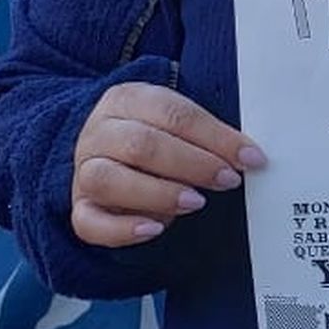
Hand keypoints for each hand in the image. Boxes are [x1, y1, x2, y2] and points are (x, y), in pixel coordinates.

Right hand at [71, 82, 265, 246]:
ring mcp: (83, 169)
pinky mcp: (79, 206)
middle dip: (192, 164)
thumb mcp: (176, 121)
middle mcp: (99, 131)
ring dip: (158, 193)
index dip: (215, 137)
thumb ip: (207, 134)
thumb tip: (249, 156)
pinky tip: (154, 229)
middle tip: (227, 179)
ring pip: (108, 179)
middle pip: (140, 145)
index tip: (250, 158)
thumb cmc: (154, 135)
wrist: (106, 150)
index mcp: (127, 99)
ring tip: (195, 202)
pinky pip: (88, 222)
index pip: (173, 113)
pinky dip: (122, 229)